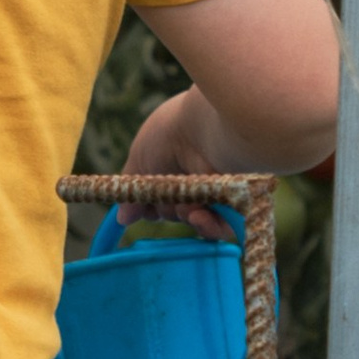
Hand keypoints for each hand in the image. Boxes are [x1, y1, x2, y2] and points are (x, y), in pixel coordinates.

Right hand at [117, 89, 237, 238]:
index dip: (147, 205)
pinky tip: (199, 215)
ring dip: (183, 213)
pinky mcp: (236, 202)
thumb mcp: (139, 160)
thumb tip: (123, 219)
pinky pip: (220, 228)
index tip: (138, 207)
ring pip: (191, 219)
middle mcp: (194, 176)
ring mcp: (214, 189)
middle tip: (166, 192)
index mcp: (172, 164)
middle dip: (165, 208)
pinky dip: (207, 226)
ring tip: (185, 199)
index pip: (157, 197)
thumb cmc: (167, 136)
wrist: (204, 130)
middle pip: (171, 211)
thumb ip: (132, 192)